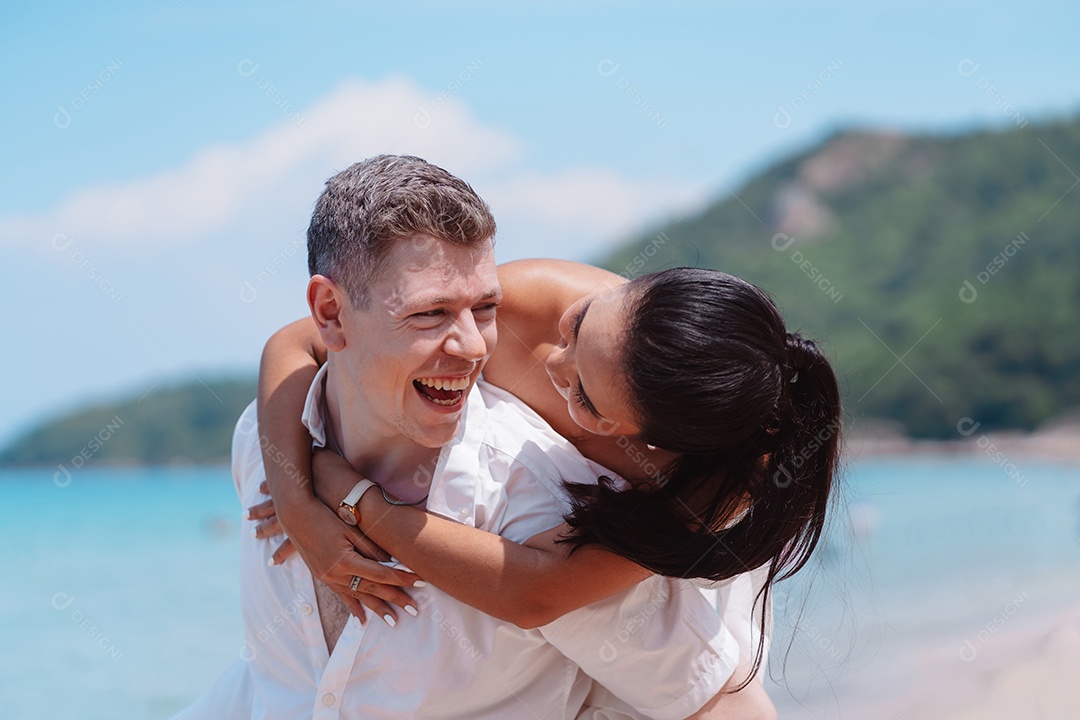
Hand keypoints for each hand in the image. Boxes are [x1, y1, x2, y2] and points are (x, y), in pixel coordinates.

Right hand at [247, 480, 424, 624]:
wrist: (296, 517)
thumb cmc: (326, 518)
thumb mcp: (351, 530)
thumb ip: (371, 549)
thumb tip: (392, 563)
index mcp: (346, 561)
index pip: (381, 573)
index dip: (402, 578)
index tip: (420, 581)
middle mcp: (336, 574)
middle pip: (372, 588)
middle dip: (395, 599)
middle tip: (414, 609)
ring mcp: (328, 578)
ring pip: (358, 597)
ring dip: (377, 609)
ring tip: (394, 620)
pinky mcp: (323, 578)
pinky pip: (342, 597)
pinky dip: (354, 608)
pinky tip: (362, 620)